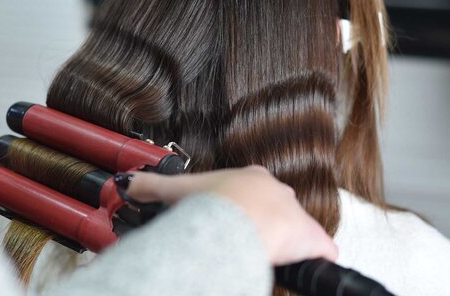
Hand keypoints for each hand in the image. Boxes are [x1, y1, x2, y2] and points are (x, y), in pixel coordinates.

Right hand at [124, 165, 337, 265]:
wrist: (238, 220)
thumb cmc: (212, 205)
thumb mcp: (175, 191)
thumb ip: (149, 186)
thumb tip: (127, 184)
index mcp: (250, 179)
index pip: (249, 190)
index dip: (240, 205)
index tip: (230, 217)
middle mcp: (277, 193)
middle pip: (274, 209)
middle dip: (263, 224)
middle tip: (246, 241)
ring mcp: (297, 215)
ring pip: (296, 228)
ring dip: (285, 243)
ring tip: (267, 256)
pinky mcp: (313, 241)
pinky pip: (321, 251)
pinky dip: (314, 261)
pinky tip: (300, 270)